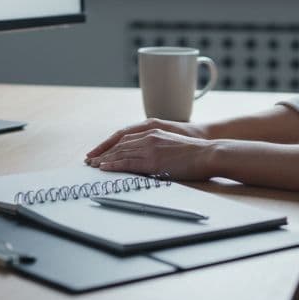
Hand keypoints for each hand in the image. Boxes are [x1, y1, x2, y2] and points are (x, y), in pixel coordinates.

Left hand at [86, 126, 216, 180]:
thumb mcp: (172, 144)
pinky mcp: (153, 160)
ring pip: (120, 153)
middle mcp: (149, 136)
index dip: (110, 145)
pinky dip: (114, 165)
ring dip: (105, 160)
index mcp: (153, 131)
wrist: (208, 153)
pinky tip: (105, 168)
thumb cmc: (195, 152)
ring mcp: (150, 148)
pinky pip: (128, 163)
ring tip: (93, 166)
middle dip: (103, 152)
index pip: (125, 137)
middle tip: (90, 160)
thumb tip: (148, 159)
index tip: (100, 152)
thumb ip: (157, 147)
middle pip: (119, 144)